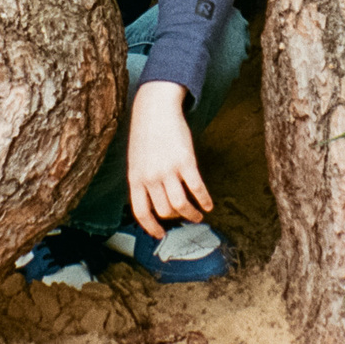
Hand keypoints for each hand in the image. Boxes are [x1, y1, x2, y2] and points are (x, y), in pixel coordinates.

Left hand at [126, 81, 211, 237]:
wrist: (155, 108)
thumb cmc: (145, 134)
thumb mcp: (135, 160)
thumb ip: (142, 180)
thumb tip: (152, 202)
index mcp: (135, 178)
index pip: (141, 212)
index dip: (151, 227)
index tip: (160, 234)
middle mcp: (150, 177)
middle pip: (165, 211)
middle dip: (176, 218)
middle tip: (185, 218)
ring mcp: (168, 170)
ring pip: (181, 205)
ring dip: (191, 214)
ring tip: (198, 215)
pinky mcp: (186, 161)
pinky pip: (197, 189)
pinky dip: (204, 200)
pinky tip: (209, 204)